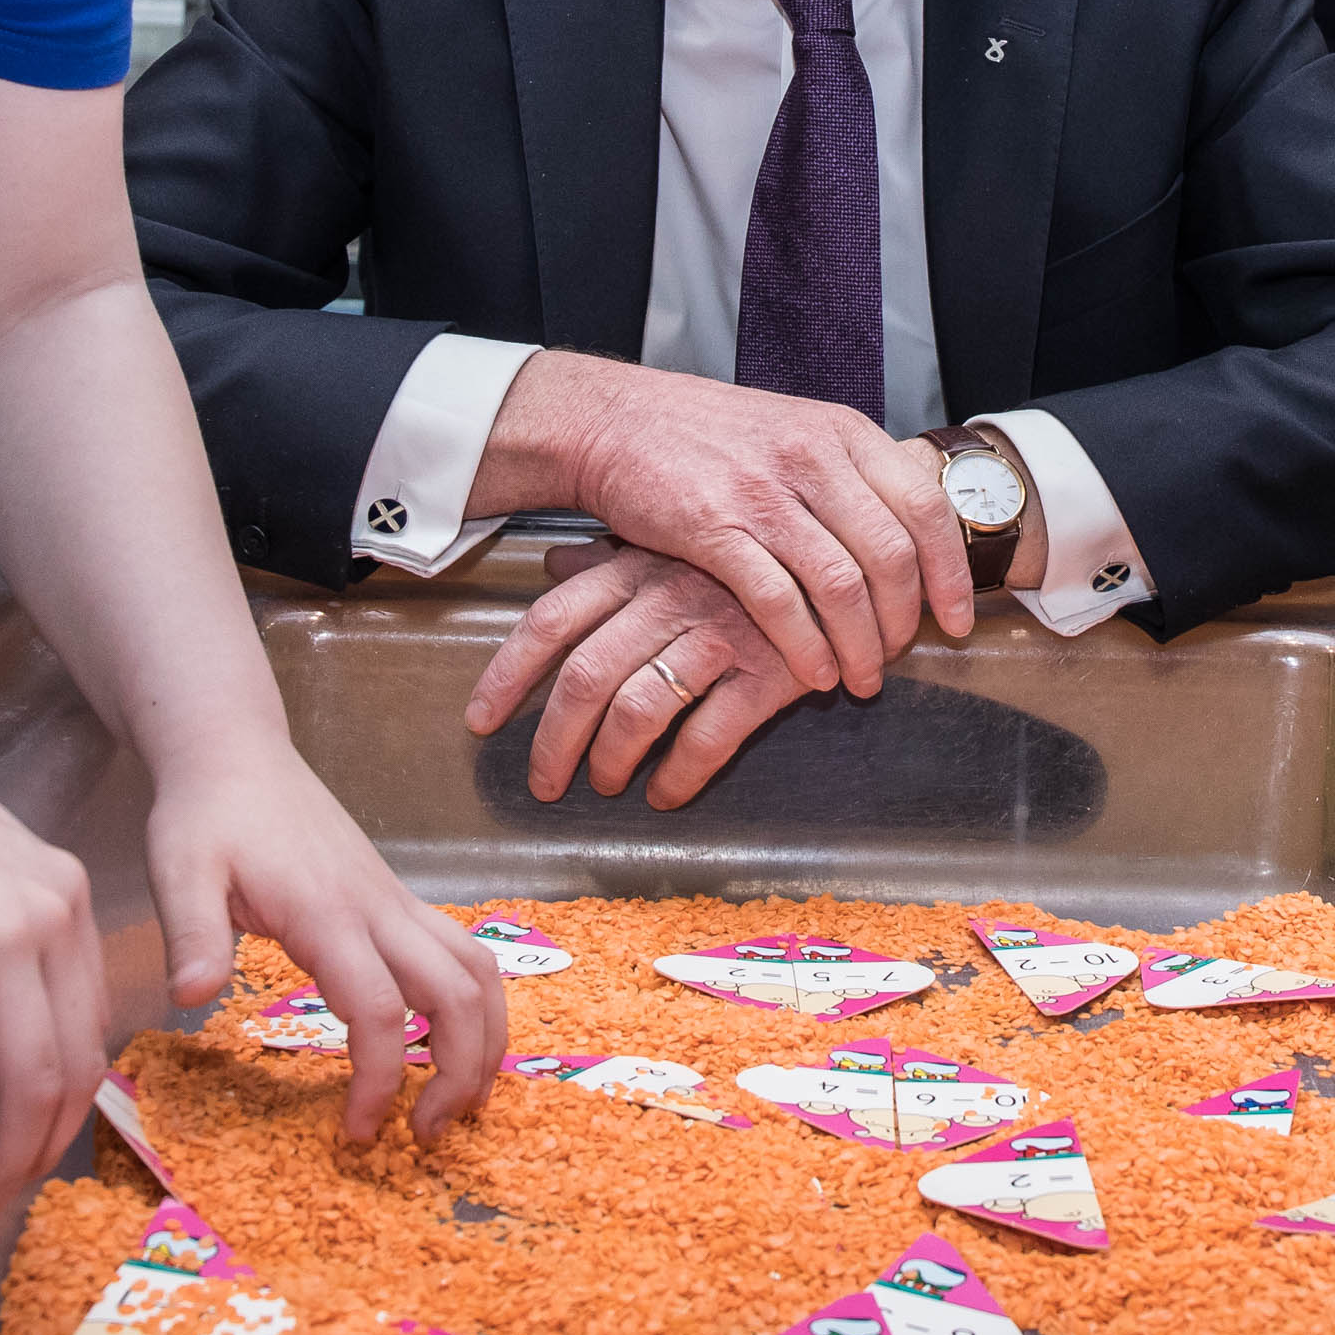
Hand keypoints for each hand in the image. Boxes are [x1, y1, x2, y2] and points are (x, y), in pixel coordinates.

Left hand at [136, 739, 509, 1144]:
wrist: (236, 756)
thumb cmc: (206, 815)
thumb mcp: (180, 869)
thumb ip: (191, 933)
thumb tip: (190, 997)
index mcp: (327, 912)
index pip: (379, 1009)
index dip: (378, 1080)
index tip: (356, 1134)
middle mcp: (378, 908)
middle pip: (458, 995)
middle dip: (459, 1073)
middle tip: (424, 1134)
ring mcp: (395, 903)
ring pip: (479, 972)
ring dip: (484, 1041)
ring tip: (456, 1101)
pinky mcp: (396, 902)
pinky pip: (464, 956)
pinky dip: (474, 1008)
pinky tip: (448, 1044)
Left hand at [463, 545, 816, 808]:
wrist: (854, 544)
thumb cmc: (750, 551)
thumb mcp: (676, 540)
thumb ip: (612, 559)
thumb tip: (552, 566)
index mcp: (638, 566)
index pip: (552, 619)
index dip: (509, 673)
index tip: (480, 720)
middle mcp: (670, 597)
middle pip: (586, 676)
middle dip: (555, 740)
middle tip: (545, 783)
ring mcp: (721, 632)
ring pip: (640, 708)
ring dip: (612, 760)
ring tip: (607, 787)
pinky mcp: (771, 669)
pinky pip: (711, 734)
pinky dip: (681, 774)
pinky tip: (668, 794)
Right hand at [490, 351, 966, 695]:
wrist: (617, 420)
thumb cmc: (710, 436)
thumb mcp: (796, 432)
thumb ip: (850, 479)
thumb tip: (908, 545)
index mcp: (843, 432)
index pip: (925, 506)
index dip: (950, 572)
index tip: (957, 620)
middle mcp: (812, 457)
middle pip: (891, 554)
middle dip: (902, 622)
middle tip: (896, 660)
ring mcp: (763, 492)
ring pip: (841, 584)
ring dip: (859, 645)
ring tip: (858, 679)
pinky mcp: (713, 527)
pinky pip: (778, 601)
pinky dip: (804, 646)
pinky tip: (812, 673)